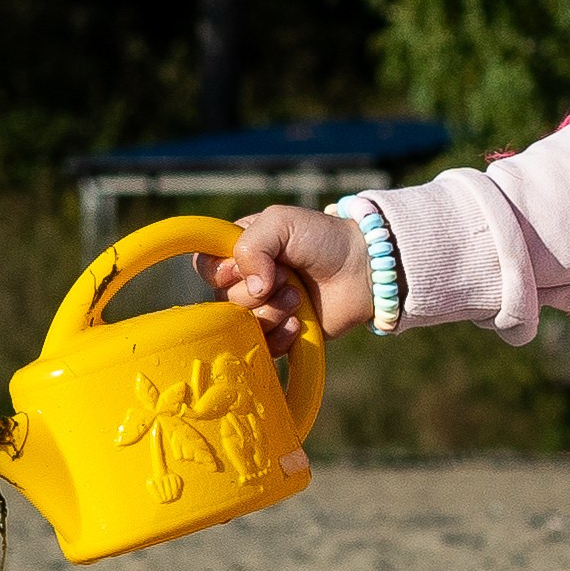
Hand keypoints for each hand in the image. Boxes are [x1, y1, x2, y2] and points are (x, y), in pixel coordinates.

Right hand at [205, 204, 376, 355]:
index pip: (205, 266)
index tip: (245, 265)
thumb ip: (252, 245)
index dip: (221, 270)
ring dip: (272, 312)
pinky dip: (280, 336)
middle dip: (256, 291)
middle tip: (288, 278)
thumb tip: (252, 287)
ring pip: (242, 326)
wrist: (364, 269)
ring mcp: (263, 310)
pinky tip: (300, 323)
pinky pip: (264, 348)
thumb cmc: (323, 239)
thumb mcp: (281, 222)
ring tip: (299, 298)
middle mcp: (246, 282)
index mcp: (239, 251)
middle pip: (222, 300)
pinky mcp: (282, 335)